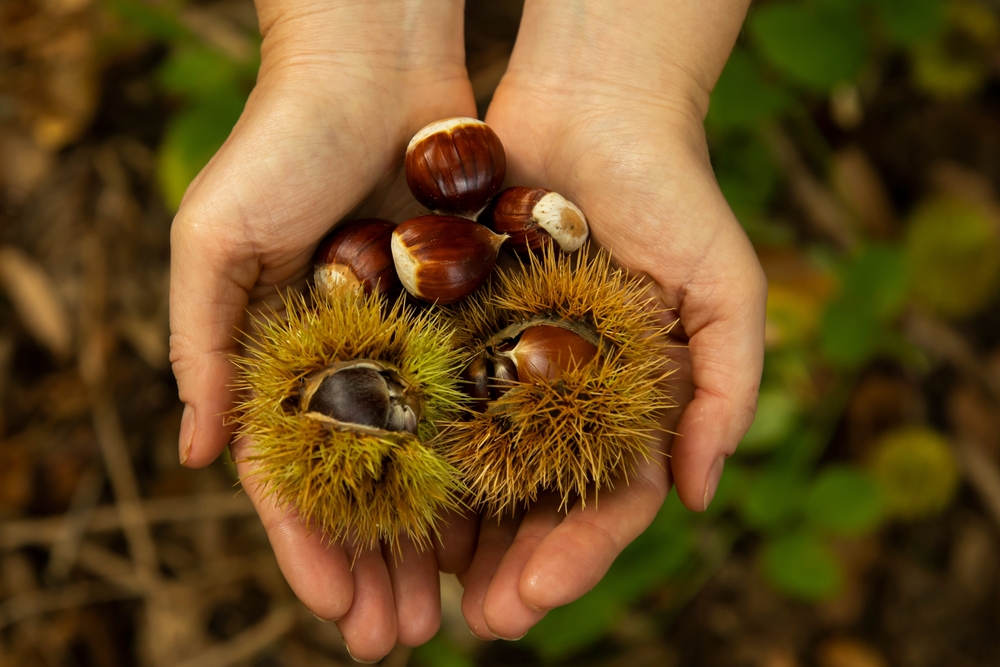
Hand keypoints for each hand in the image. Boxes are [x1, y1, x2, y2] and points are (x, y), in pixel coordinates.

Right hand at [168, 1, 478, 659]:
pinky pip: (479, 404)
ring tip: (451, 610)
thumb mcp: (217, 241)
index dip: (308, 545)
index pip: (293, 475)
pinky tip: (501, 524)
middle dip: (376, 565)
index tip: (331, 611)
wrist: (373, 66)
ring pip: (428, 464)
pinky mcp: (469, 315)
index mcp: (283, 359)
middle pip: (366, 488)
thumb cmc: (280, 144)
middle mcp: (350, 363)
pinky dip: (485, 464)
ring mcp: (411, 345)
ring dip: (435, 538)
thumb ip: (201, 343)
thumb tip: (198, 454)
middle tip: (396, 640)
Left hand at [456, 0, 764, 639]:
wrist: (593, 109)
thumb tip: (699, 496)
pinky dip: (412, 455)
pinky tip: (386, 501)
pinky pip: (428, 402)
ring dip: (453, 534)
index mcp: (627, 408)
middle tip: (479, 619)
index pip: (607, 502)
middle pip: (535, 505)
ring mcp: (505, 371)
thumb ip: (725, 391)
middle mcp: (563, 402)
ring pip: (476, 471)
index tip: (540, 594)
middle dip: (512, 566)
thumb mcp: (723, 289)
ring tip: (425, 591)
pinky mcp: (452, 333)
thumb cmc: (672, 193)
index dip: (578, 554)